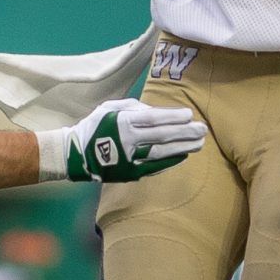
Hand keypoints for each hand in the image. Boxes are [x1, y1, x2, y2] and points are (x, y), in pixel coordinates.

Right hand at [54, 98, 208, 182]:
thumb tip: (156, 111)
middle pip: (161, 136)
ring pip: (161, 152)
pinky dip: (170, 161)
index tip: (189, 114)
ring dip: (182, 147)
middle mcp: (127, 140)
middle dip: (184, 132)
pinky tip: (183, 156)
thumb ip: (133, 107)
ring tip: (199, 143)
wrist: (76, 154)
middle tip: (202, 129)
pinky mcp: (130, 172)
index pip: (153, 118)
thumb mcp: (110, 108)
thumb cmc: (95, 126)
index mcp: (122, 121)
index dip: (173, 117)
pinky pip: (154, 167)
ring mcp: (129, 158)